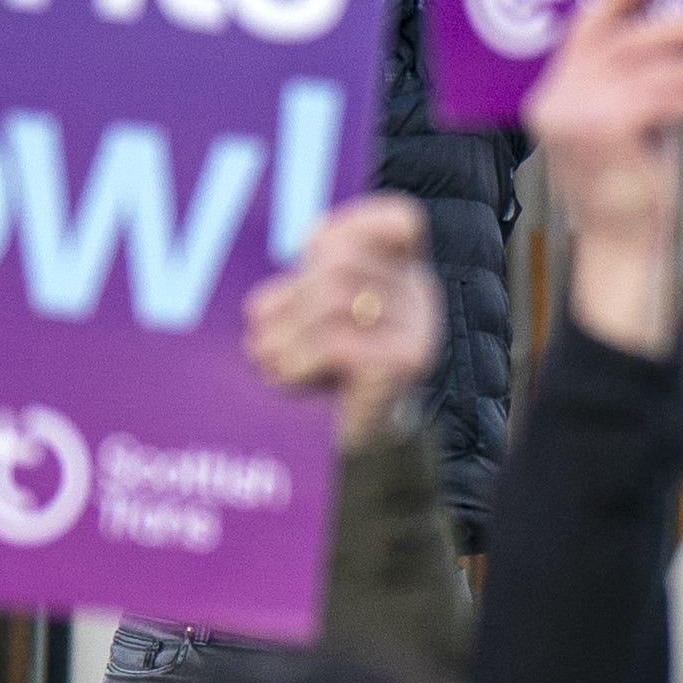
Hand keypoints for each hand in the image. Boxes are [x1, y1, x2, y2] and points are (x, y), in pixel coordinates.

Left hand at [246, 196, 440, 447]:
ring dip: (283, 336)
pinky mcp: (403, 365)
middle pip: (341, 265)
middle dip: (288, 301)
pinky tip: (289, 379)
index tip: (316, 241)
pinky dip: (297, 362)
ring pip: (334, 301)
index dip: (355, 224)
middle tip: (260, 340)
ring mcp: (418, 331)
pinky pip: (336, 343)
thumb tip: (286, 275)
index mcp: (404, 277)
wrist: (369, 461)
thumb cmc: (333, 388)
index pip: (398, 221)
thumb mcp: (318, 327)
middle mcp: (422, 298)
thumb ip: (308, 290)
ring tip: (266, 361)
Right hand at [522, 0, 682, 353]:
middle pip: (622, 42)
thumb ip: (633, 86)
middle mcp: (555, 100)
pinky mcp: (605, 135)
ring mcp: (574, 118)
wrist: (622, 247)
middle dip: (675, 26)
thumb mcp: (626, 128)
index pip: (585, 28)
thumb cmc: (631, 189)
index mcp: (555, 93)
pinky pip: (661, 102)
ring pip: (648, 71)